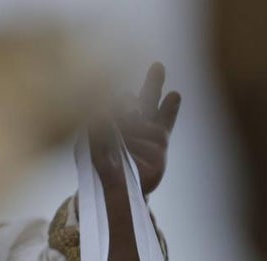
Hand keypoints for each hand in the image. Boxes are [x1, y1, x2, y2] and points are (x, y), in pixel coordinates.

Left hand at [92, 62, 181, 195]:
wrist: (120, 190)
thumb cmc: (104, 167)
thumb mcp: (92, 151)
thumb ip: (96, 136)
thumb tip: (102, 116)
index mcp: (111, 119)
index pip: (112, 103)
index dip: (111, 102)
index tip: (105, 106)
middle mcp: (130, 120)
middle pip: (135, 96)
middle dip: (141, 80)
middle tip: (150, 64)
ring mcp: (146, 130)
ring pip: (148, 104)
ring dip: (152, 85)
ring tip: (157, 68)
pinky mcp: (159, 143)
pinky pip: (163, 123)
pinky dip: (169, 109)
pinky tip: (174, 96)